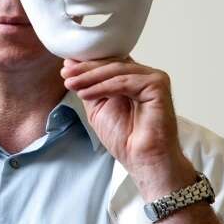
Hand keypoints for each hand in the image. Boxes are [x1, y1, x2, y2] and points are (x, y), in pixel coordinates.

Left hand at [61, 56, 195, 200]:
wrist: (142, 160)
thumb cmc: (125, 138)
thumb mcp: (98, 106)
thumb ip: (88, 85)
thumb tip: (71, 63)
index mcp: (132, 78)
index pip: (108, 63)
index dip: (86, 64)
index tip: (65, 69)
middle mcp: (144, 76)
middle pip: (112, 64)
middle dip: (85, 69)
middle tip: (66, 73)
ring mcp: (153, 79)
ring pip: (116, 71)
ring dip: (90, 77)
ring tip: (71, 84)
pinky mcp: (158, 86)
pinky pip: (124, 82)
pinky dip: (102, 87)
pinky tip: (86, 93)